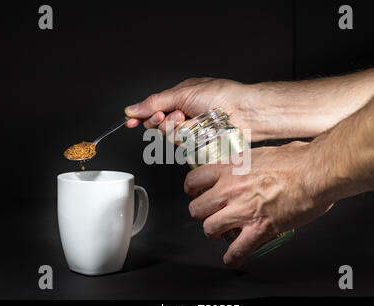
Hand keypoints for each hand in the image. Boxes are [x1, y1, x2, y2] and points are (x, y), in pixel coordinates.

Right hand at [124, 78, 276, 141]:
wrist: (243, 111)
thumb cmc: (221, 96)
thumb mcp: (182, 93)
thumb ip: (154, 103)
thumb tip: (133, 108)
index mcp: (179, 98)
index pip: (153, 109)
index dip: (140, 116)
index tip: (130, 121)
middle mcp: (183, 114)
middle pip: (158, 125)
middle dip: (163, 120)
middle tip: (175, 114)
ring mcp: (191, 129)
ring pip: (169, 136)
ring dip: (178, 128)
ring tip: (193, 119)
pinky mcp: (198, 142)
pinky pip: (183, 144)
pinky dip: (188, 137)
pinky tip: (200, 130)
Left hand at [183, 142, 333, 267]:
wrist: (316, 172)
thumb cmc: (297, 159)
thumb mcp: (264, 153)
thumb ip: (251, 161)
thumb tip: (254, 163)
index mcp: (231, 168)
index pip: (194, 180)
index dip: (192, 189)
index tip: (196, 192)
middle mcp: (230, 189)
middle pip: (196, 209)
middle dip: (201, 214)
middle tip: (209, 213)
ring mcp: (242, 210)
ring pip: (209, 229)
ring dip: (214, 232)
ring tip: (220, 233)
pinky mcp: (259, 229)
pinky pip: (236, 250)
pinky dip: (233, 257)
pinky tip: (233, 258)